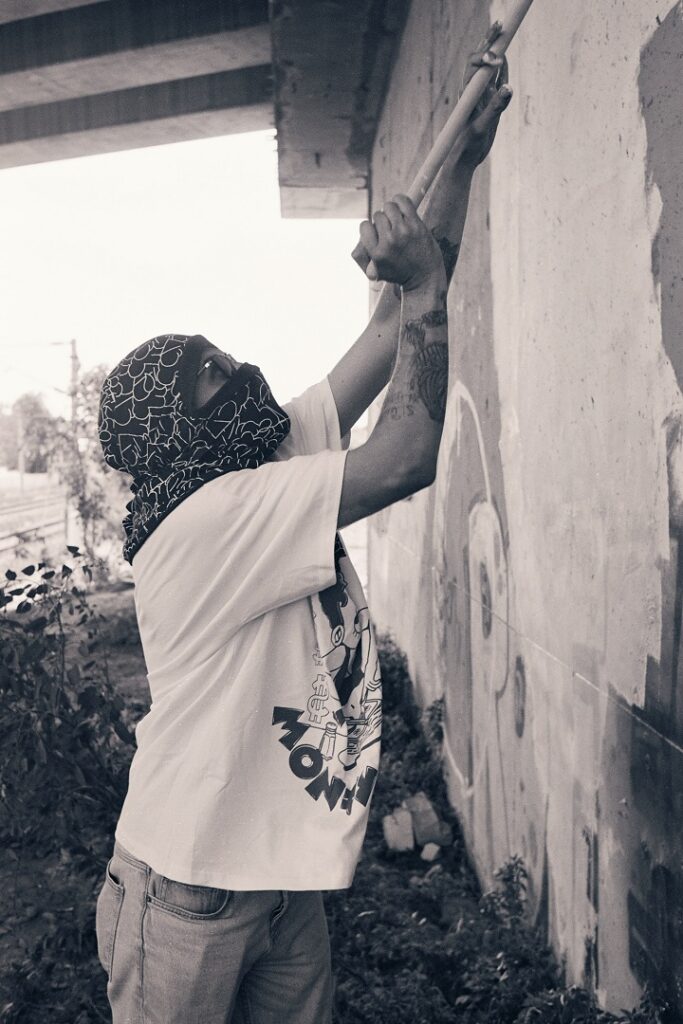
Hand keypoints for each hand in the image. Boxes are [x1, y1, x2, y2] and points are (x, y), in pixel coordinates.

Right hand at [358, 195, 443, 288]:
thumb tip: (360, 240)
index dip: (369, 228)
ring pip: (389, 206)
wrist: (424, 278)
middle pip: (377, 216)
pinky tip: (401, 207)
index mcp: (377, 253)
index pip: (364, 227)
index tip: (376, 233)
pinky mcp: (416, 225)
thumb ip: (363, 257)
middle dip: (383, 220)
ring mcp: (403, 232)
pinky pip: (403, 201)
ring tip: (396, 218)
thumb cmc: (400, 274)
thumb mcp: (376, 272)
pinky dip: (400, 200)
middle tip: (390, 228)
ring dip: (392, 210)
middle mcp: (388, 241)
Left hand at [458, 21, 512, 168]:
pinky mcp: (489, 103)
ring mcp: (481, 96)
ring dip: (495, 50)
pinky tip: (506, 59)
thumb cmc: (468, 145)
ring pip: (489, 68)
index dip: (485, 54)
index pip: (473, 65)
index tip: (497, 55)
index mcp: (467, 93)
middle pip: (480, 59)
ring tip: (503, 31)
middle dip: (490, 41)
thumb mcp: (482, 127)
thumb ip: (495, 108)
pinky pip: (496, 82)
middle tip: (500, 23)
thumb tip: (509, 87)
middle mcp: (473, 91)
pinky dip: (502, 70)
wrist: (465, 159)